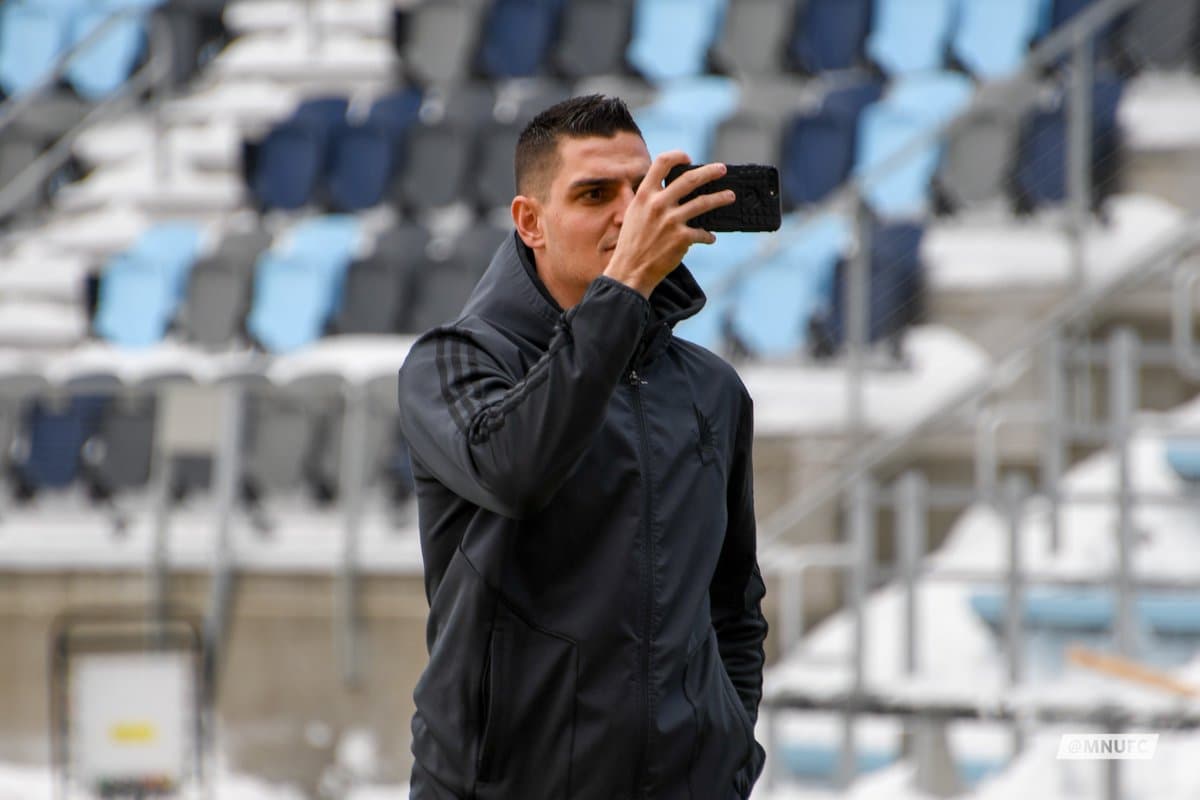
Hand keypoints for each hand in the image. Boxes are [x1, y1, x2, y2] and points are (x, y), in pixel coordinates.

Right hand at [603, 151, 735, 297]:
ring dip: (721, 198)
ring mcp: (671, 221)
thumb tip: (667, 188)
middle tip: (722, 169)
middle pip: (690, 179)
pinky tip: (710, 237)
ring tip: (730, 196)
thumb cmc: (631, 243)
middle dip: (710, 172)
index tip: (688, 158)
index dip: (677, 156)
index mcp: (644, 195)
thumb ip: (648, 199)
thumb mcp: (633, 214)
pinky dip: (708, 236)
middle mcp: (658, 204)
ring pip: (703, 202)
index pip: (661, 163)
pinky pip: (702, 233)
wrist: (630, 271)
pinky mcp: (681, 238)